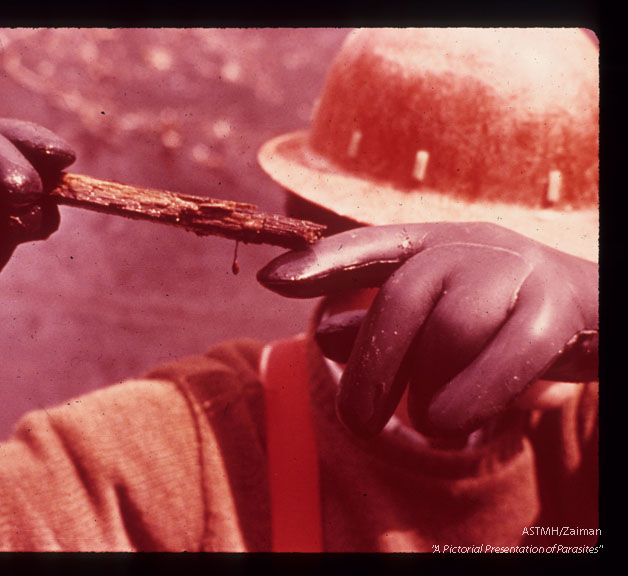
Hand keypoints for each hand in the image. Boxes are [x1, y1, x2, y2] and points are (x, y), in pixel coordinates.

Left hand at [258, 222, 597, 438]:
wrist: (596, 314)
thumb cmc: (499, 322)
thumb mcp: (436, 321)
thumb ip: (381, 326)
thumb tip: (324, 331)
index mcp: (435, 244)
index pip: (370, 245)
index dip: (320, 261)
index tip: (268, 280)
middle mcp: (472, 246)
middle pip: (401, 297)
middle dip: (373, 369)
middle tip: (359, 425)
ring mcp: (518, 271)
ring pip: (450, 329)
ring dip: (431, 390)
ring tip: (432, 423)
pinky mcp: (558, 309)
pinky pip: (502, 357)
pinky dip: (470, 400)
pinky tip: (456, 427)